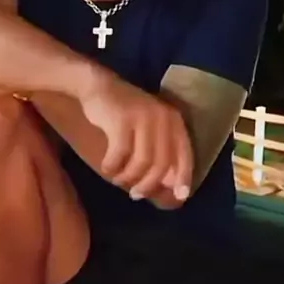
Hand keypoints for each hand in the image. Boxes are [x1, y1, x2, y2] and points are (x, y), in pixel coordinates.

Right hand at [79, 72, 193, 204]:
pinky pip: (120, 154)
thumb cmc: (124, 114)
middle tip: (135, 194)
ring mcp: (143, 117)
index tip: (179, 197)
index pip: (185, 154)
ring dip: (129, 177)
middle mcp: (163, 118)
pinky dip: (113, 166)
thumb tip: (170, 188)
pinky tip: (107, 167)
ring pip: (142, 162)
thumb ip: (160, 152)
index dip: (184, 178)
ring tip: (118, 179)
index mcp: (174, 120)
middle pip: (162, 164)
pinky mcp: (123, 119)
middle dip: (148, 184)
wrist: (98, 86)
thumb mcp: (148, 129)